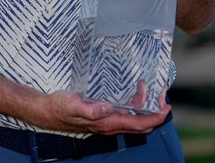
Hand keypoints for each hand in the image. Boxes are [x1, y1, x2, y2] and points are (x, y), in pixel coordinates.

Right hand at [35, 90, 169, 134]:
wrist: (49, 111)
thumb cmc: (60, 107)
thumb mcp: (72, 105)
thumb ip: (90, 109)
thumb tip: (109, 108)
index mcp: (107, 123)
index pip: (139, 125)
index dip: (155, 117)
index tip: (165, 106)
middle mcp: (111, 125)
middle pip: (142, 125)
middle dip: (156, 112)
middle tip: (163, 95)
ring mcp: (108, 121)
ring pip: (135, 119)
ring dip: (147, 107)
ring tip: (151, 89)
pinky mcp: (105, 116)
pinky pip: (126, 114)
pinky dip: (136, 104)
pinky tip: (135, 91)